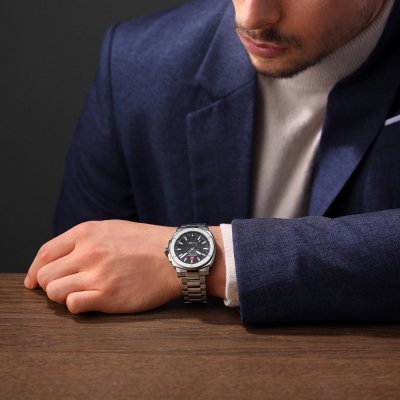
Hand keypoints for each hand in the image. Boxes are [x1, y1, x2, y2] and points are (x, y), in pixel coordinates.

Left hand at [24, 220, 180, 313]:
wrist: (176, 256)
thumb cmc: (147, 243)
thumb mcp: (113, 228)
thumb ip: (84, 239)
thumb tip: (59, 257)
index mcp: (87, 233)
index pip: (45, 253)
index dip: (34, 270)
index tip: (33, 281)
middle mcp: (89, 252)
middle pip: (45, 275)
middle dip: (49, 284)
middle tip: (63, 287)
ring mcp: (97, 274)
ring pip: (54, 292)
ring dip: (62, 295)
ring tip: (80, 293)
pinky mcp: (108, 296)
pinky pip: (73, 305)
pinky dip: (76, 305)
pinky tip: (90, 300)